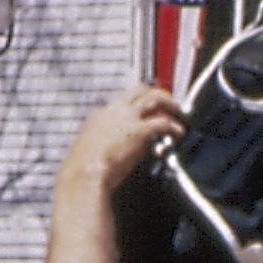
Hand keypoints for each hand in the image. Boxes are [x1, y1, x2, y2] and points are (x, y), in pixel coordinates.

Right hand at [59, 84, 183, 192]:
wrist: (85, 173)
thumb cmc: (84, 168)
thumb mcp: (88, 148)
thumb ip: (102, 142)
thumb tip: (113, 147)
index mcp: (100, 115)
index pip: (122, 101)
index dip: (136, 105)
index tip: (144, 112)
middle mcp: (114, 111)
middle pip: (140, 90)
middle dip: (156, 92)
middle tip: (167, 101)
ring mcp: (128, 118)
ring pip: (154, 97)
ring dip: (169, 102)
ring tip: (178, 111)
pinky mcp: (140, 131)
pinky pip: (163, 122)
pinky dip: (174, 126)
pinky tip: (178, 132)